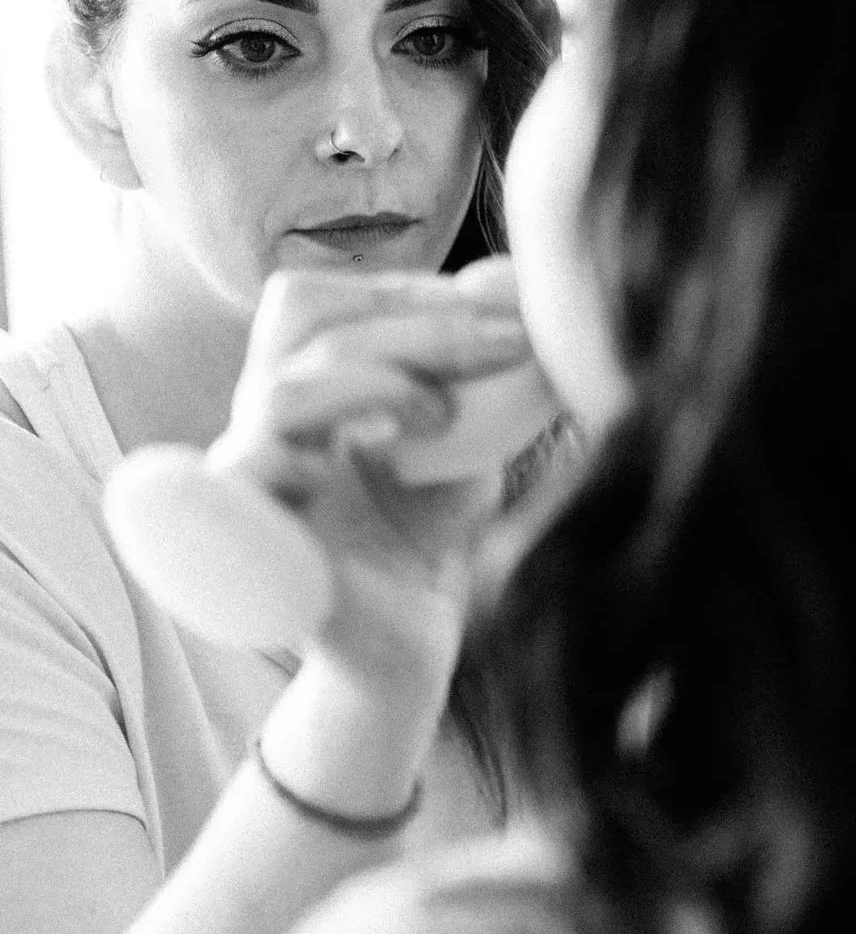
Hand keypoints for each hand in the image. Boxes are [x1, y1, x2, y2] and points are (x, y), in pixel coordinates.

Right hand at [208, 258, 550, 686]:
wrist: (410, 645)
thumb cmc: (426, 530)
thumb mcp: (466, 432)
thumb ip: (485, 367)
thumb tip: (525, 289)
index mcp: (303, 377)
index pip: (326, 297)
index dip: (413, 288)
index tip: (507, 305)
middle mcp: (263, 415)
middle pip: (298, 314)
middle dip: (415, 317)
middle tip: (510, 339)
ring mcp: (252, 477)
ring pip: (281, 392)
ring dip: (378, 379)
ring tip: (445, 411)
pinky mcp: (254, 545)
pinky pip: (252, 479)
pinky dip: (327, 452)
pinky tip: (393, 455)